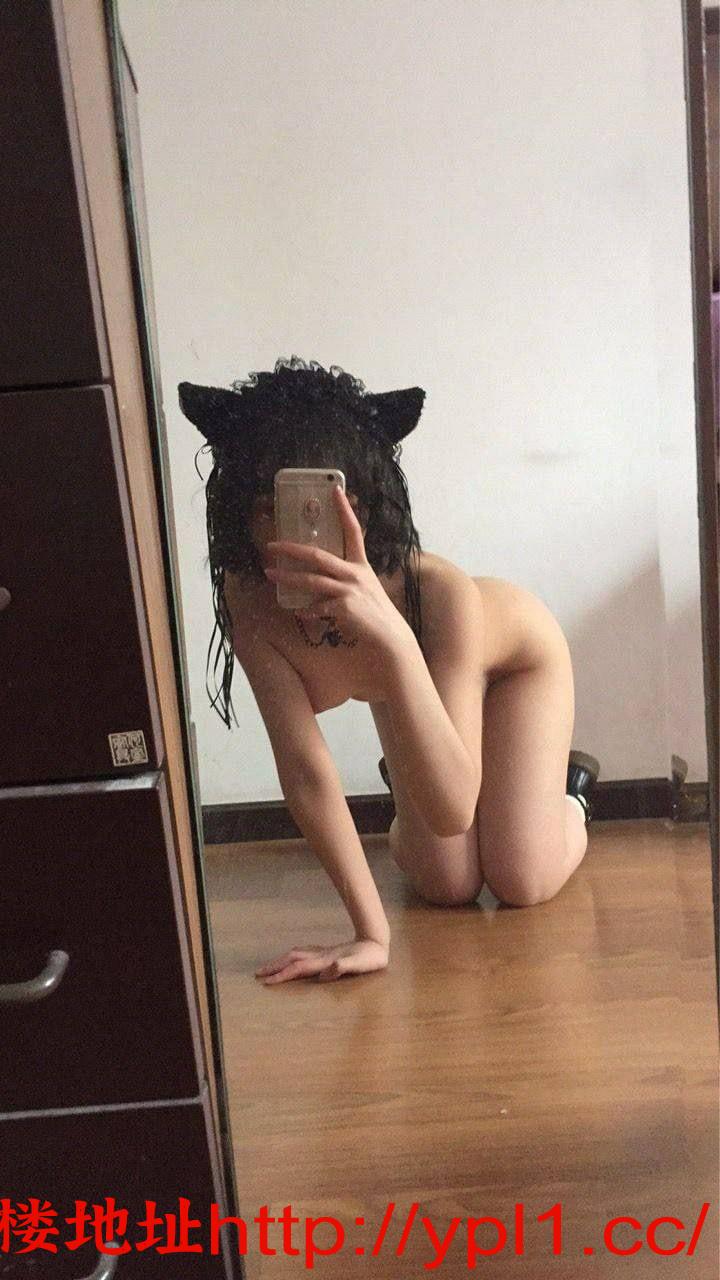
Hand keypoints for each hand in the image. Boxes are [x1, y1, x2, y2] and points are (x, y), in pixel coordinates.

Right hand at [255, 937, 389, 984]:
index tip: (266, 982)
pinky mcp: (328, 953)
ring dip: (281, 960)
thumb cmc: (370, 957)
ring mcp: (324, 953)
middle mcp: (321, 956)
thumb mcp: (360, 965)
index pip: (298, 969)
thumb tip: (327, 972)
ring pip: (297, 955)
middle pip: (292, 959)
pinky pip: (304, 954)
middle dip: (274, 966)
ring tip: (269, 966)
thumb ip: (343, 967)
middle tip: (257, 974)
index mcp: (325, 961)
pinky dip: (293, 957)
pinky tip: (293, 959)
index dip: (282, 975)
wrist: (377, 941)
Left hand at [263, 486, 415, 670]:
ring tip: (270, 574)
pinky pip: (317, 607)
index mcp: (361, 564)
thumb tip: (321, 578)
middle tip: (272, 545)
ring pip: (312, 580)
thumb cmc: (375, 612)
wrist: (390, 636)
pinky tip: (298, 612)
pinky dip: (306, 610)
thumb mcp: (365, 587)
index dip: (345, 510)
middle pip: (318, 555)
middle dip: (292, 549)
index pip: (353, 530)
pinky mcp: (345, 608)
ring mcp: (350, 590)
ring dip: (288, 577)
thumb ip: (346, 578)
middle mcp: (355, 573)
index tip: (335, 489)